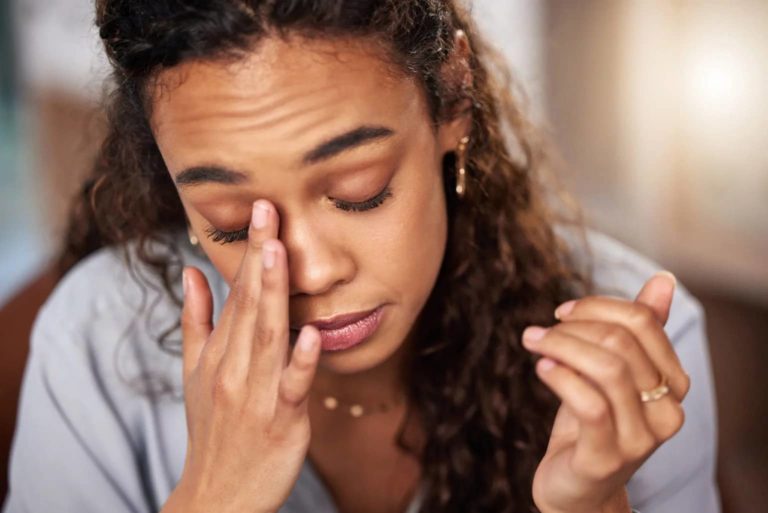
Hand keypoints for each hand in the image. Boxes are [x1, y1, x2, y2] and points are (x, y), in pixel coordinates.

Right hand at [166, 200, 321, 512]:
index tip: (260, 209)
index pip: (235, 293)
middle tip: (269, 211)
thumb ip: (196, 320)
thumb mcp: (193, 373)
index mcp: (217, 352)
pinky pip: (293, 386)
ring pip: (266, 335)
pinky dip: (301, 360)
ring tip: (277, 252)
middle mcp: (233, 367)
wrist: (216, 494)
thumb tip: (191, 271)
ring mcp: (256, 393)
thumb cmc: (211, 428)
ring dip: (271, 293)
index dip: (249, 251)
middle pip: (249, 304)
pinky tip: (312, 333)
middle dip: (259, 256)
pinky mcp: (281, 419)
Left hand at [523, 272, 690, 512]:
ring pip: (607, 368)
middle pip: (622, 342)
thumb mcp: (612, 373)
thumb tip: (663, 280)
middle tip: (539, 331)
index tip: (562, 312)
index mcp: (672, 384)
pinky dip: (560, 376)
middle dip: (573, 327)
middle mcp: (666, 412)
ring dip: (560, 346)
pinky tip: (540, 368)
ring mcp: (640, 438)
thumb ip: (639, 331)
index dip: (598, 307)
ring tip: (533, 343)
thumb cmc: (592, 423)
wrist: (577, 488)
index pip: (644, 322)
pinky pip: (589, 403)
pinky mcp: (606, 457)